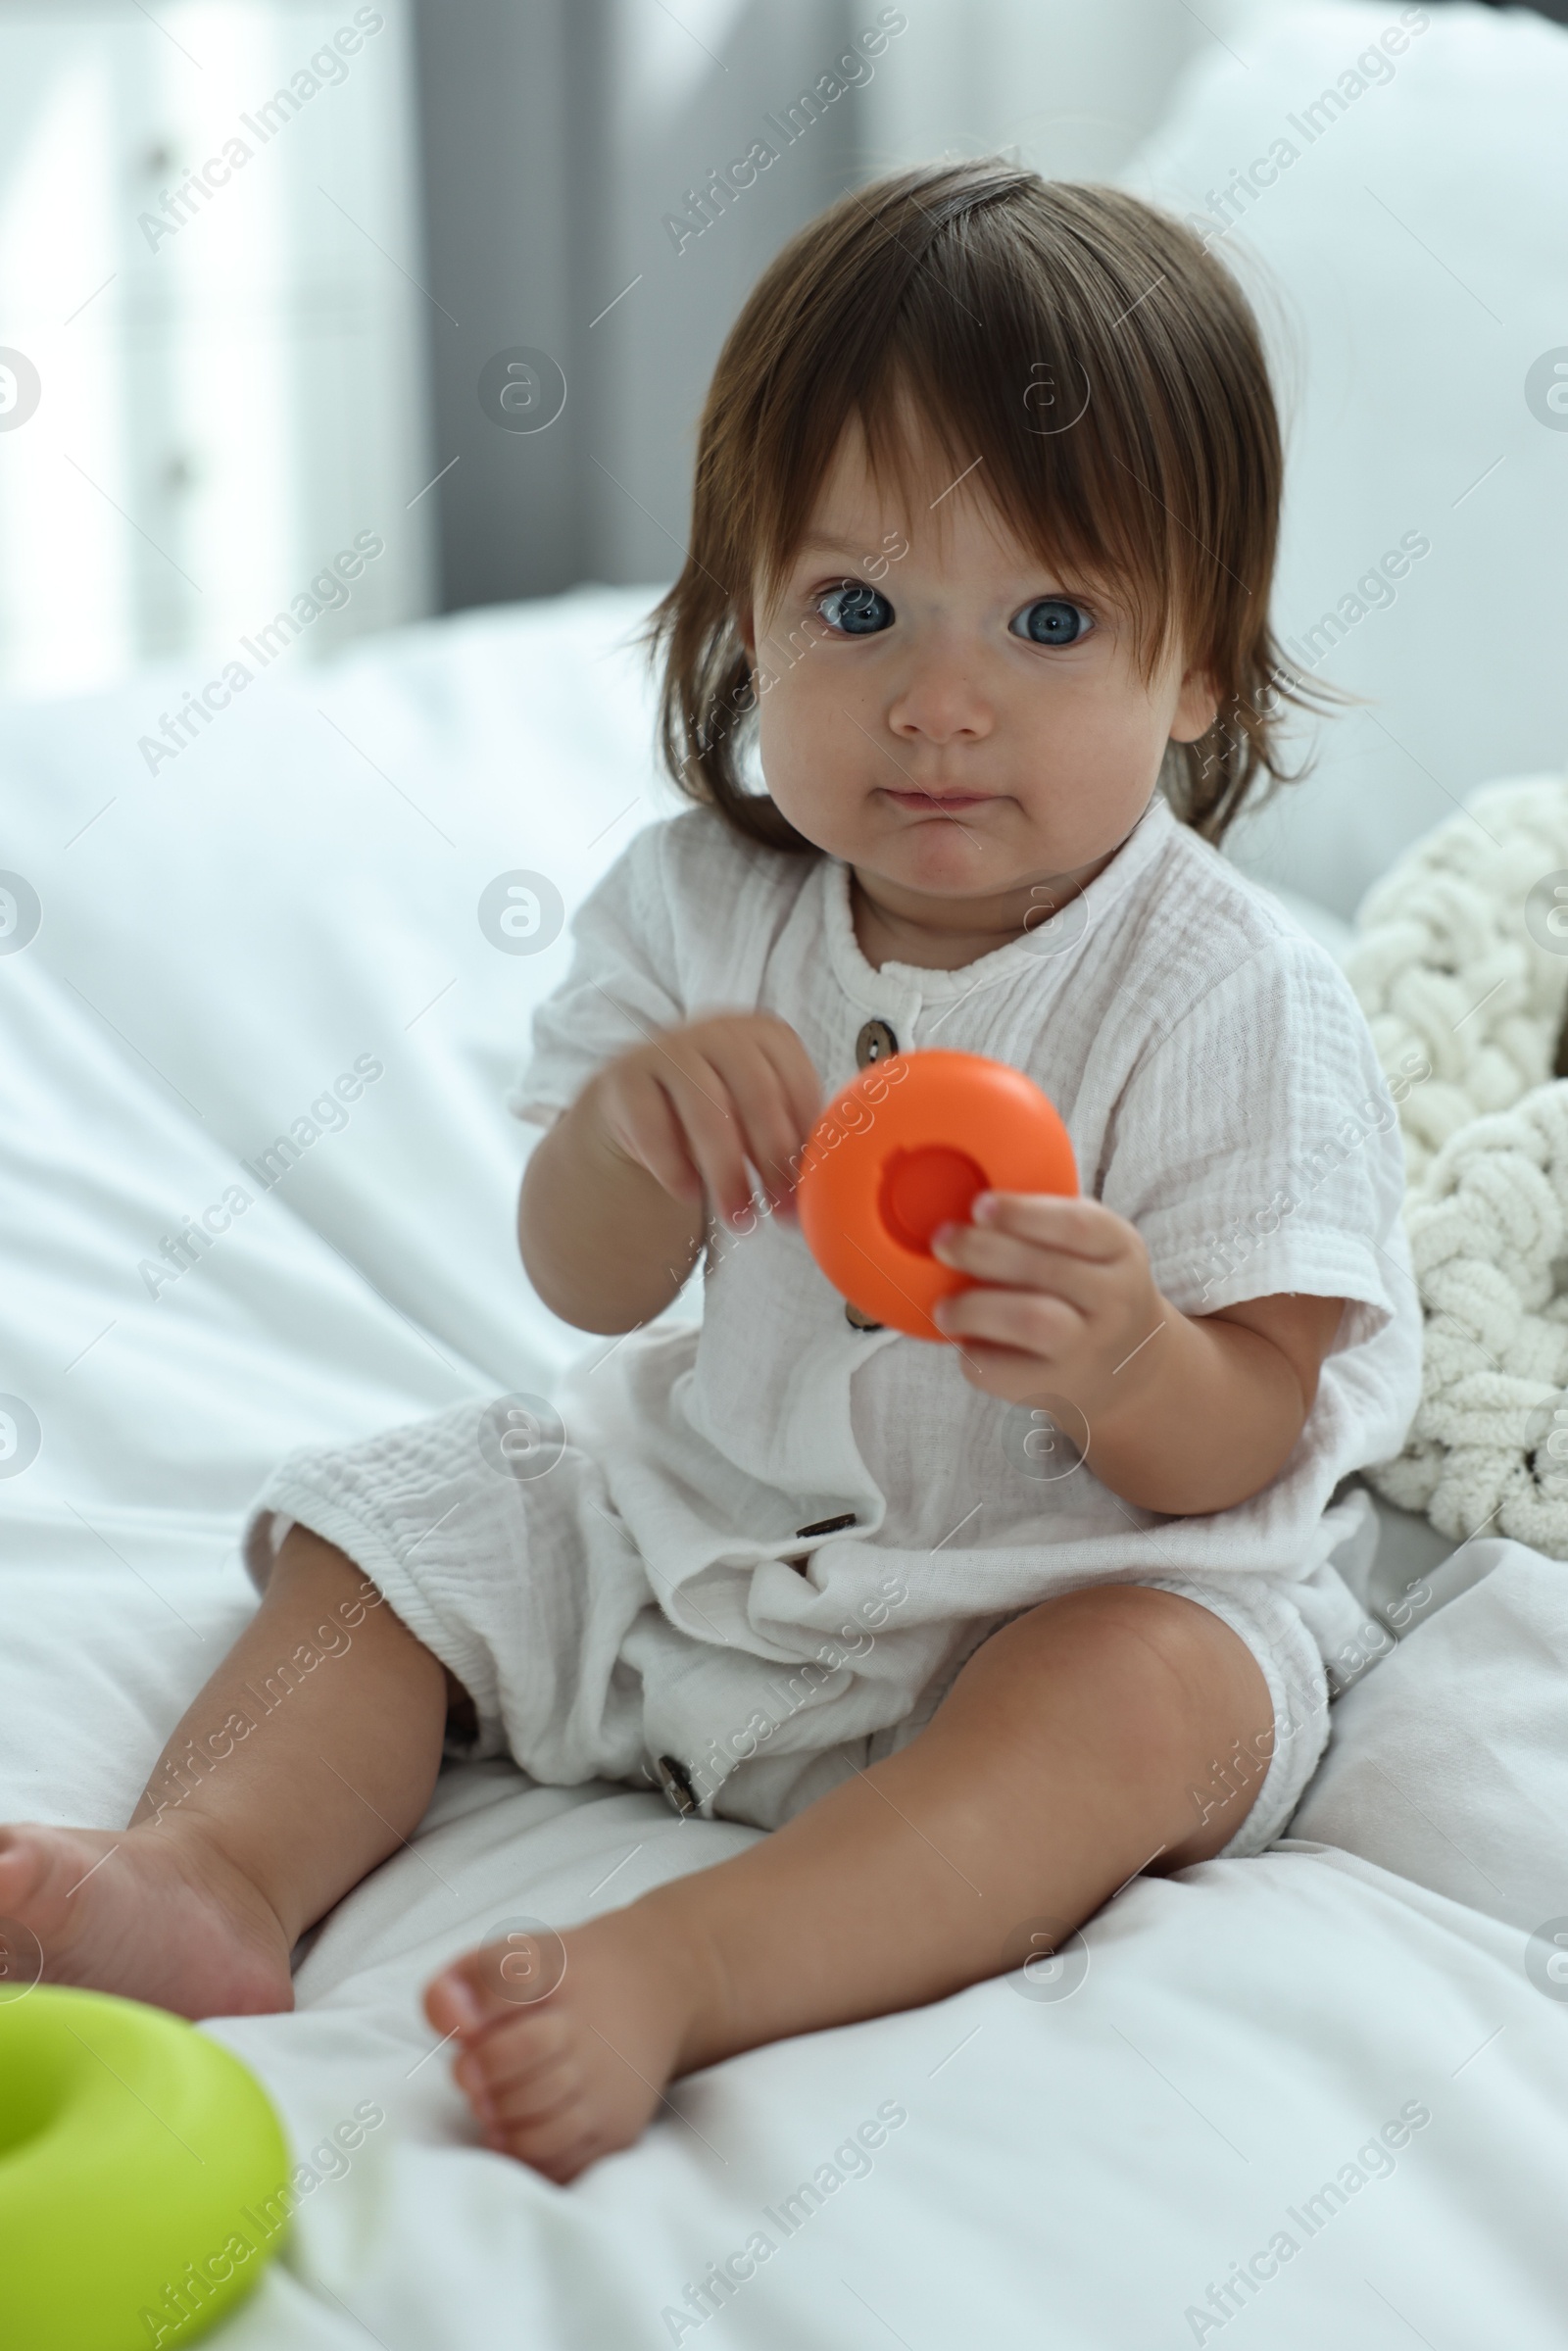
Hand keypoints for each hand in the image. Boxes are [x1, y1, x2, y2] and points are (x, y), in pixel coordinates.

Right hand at [589, 1014, 820, 1228]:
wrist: (637, 1104)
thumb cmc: (717, 1112)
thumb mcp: (757, 1115)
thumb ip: (790, 1138)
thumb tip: (820, 1196)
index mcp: (765, 1035)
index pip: (798, 1084)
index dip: (806, 1142)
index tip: (807, 1190)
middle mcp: (720, 1031)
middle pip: (758, 1095)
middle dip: (773, 1160)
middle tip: (779, 1211)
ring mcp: (669, 1048)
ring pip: (708, 1113)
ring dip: (728, 1174)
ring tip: (739, 1217)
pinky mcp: (626, 1077)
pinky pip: (655, 1129)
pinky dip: (676, 1169)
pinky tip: (690, 1195)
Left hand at [929, 1193, 1168, 1417]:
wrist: (1130, 1367)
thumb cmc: (1089, 1287)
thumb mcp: (1094, 1246)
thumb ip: (1046, 1221)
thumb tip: (964, 1200)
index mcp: (1120, 1250)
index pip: (1078, 1226)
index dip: (1023, 1213)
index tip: (978, 1205)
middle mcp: (1114, 1299)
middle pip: (1046, 1270)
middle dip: (983, 1251)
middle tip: (943, 1241)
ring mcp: (1089, 1348)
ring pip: (1031, 1321)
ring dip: (975, 1308)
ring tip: (944, 1307)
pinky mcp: (1059, 1389)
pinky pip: (1005, 1370)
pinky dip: (973, 1352)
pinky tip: (966, 1340)